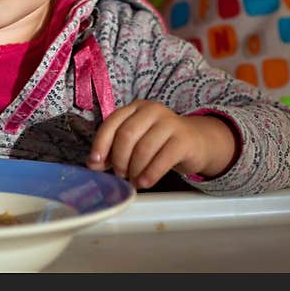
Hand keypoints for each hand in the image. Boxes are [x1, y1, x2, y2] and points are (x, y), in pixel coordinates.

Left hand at [86, 100, 236, 188]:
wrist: (197, 142)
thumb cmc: (159, 143)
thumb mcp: (136, 142)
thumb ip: (114, 150)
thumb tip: (93, 164)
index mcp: (135, 108)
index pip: (112, 122)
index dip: (100, 144)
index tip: (95, 163)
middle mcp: (152, 110)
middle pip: (127, 135)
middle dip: (119, 159)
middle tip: (120, 174)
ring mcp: (170, 122)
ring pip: (144, 148)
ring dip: (135, 169)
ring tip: (134, 181)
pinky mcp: (184, 139)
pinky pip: (163, 158)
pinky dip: (150, 174)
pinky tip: (145, 182)